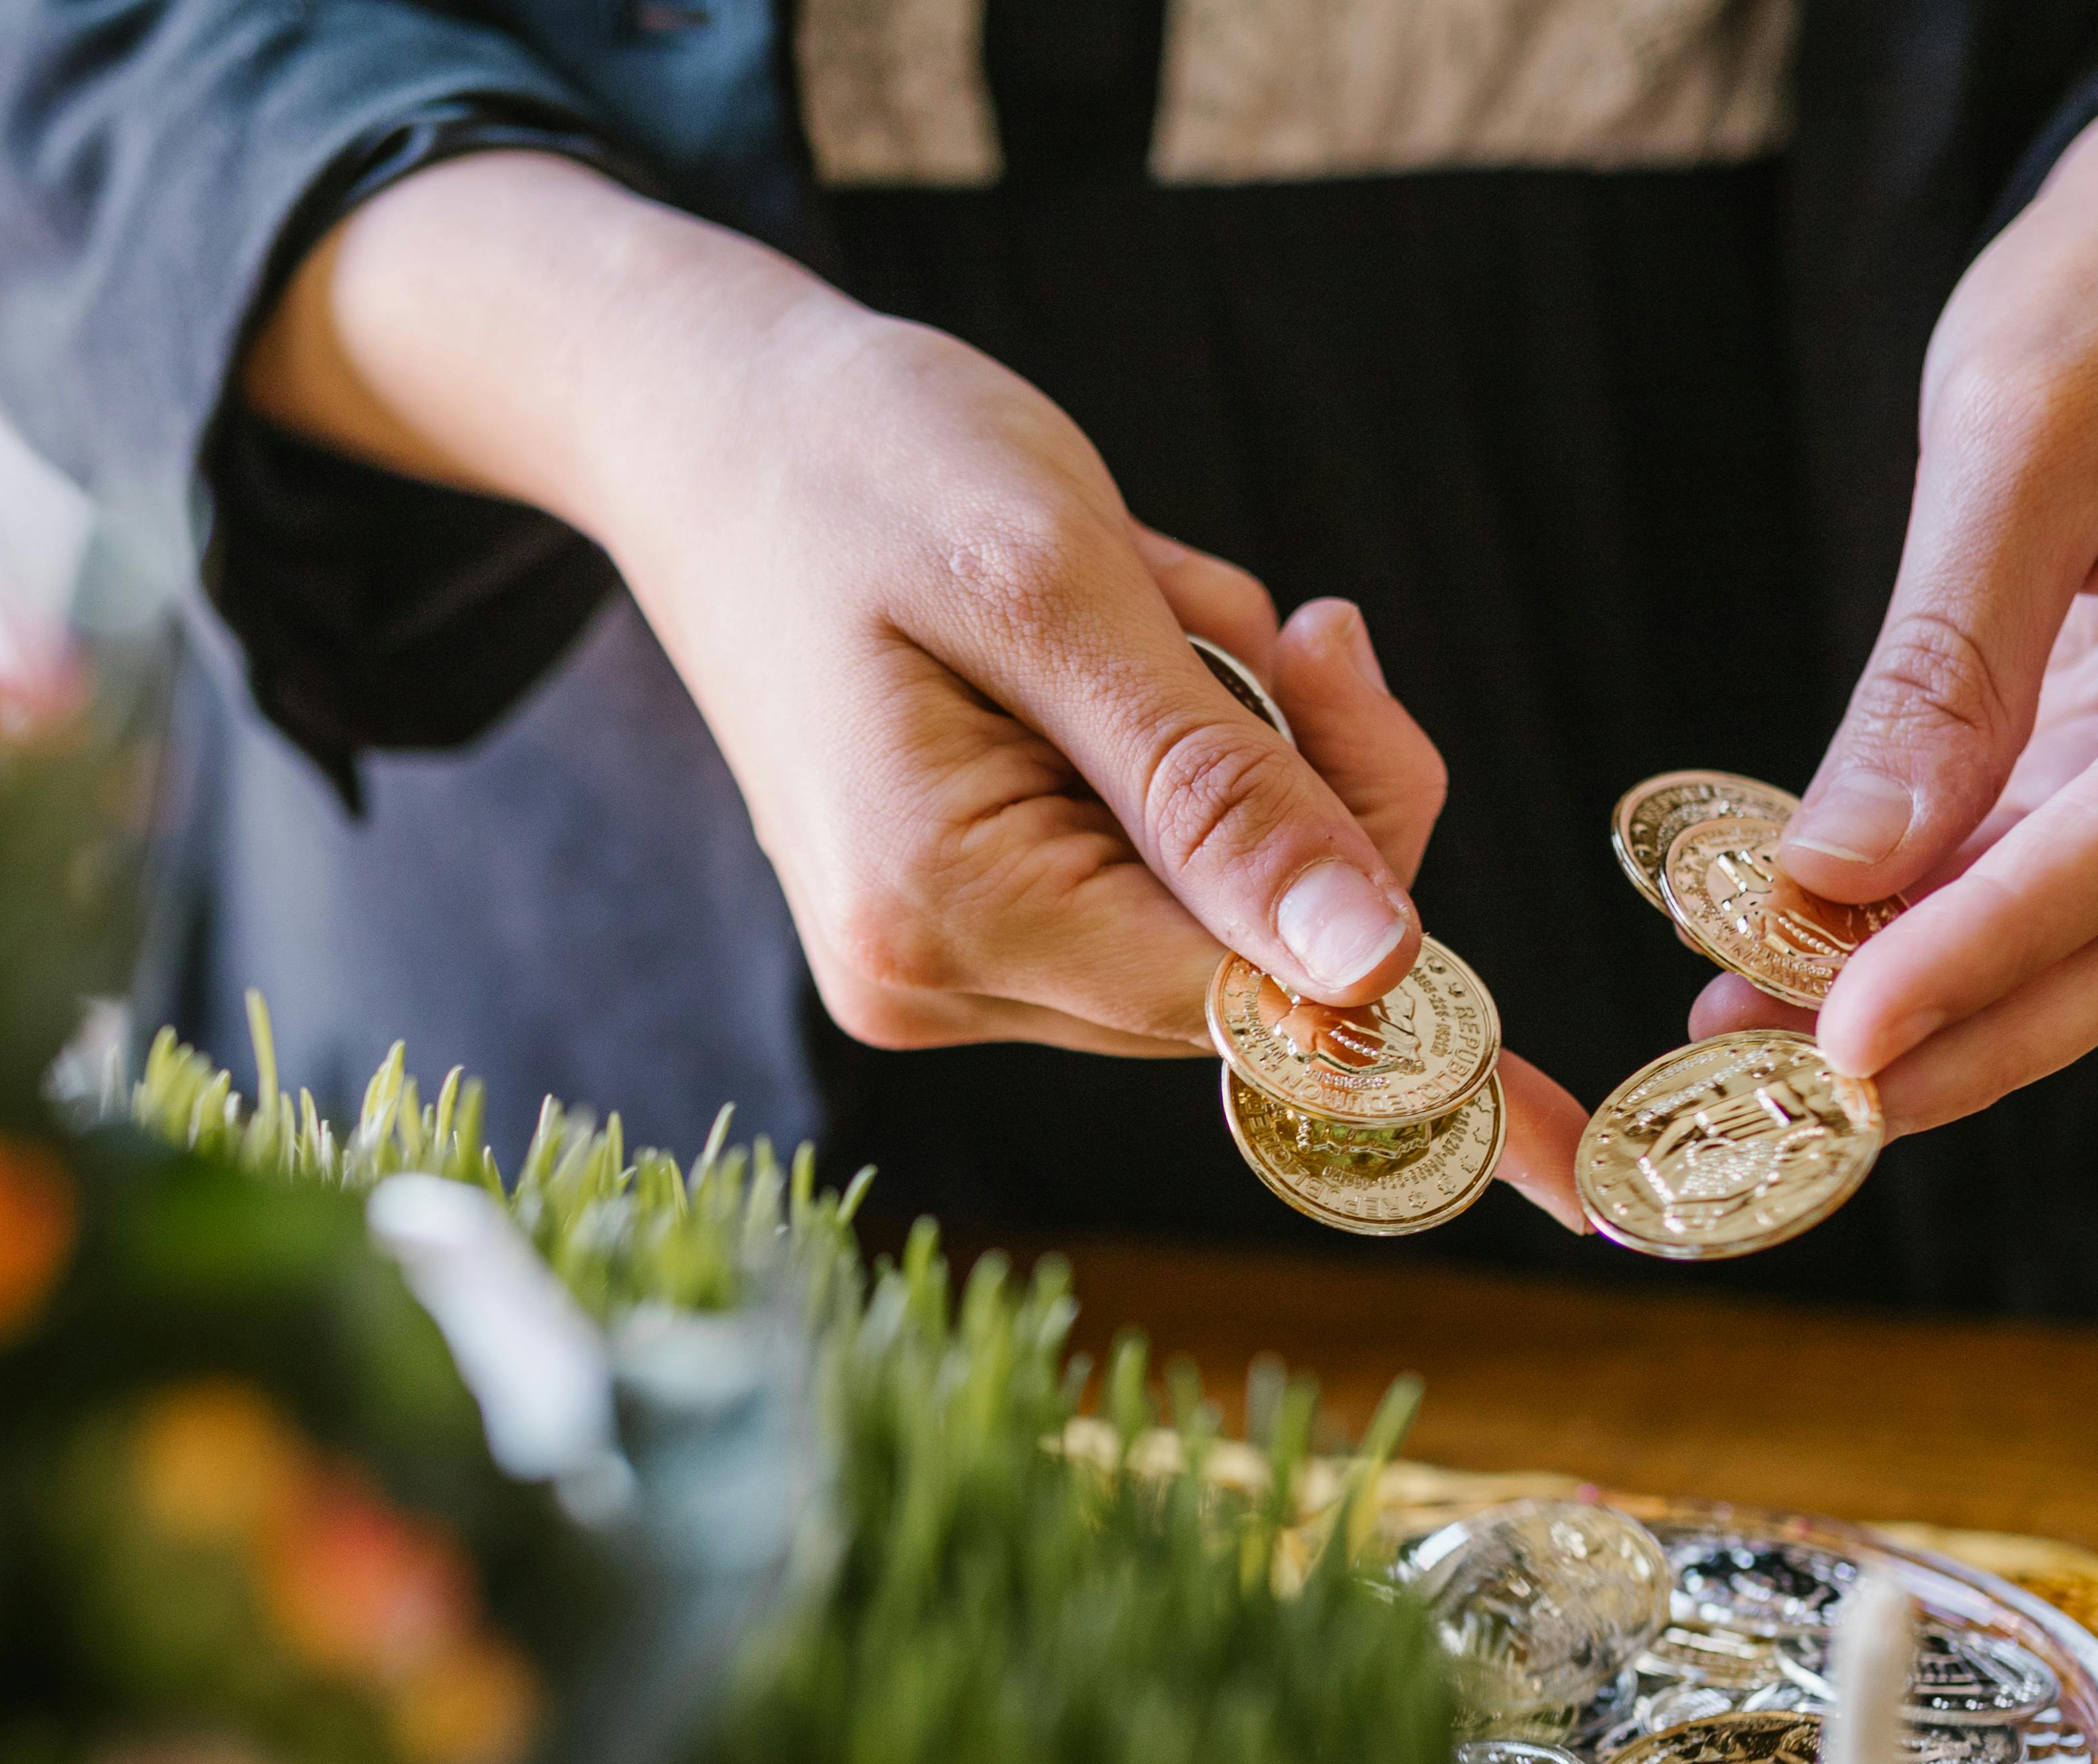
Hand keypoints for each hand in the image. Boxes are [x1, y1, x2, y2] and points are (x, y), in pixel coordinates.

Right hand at [245, 154, 1586, 1220]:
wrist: (707, 428)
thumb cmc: (867, 466)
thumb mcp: (1059, 587)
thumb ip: (1220, 792)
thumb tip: (1379, 976)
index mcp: (942, 912)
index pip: (1245, 1001)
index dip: (1373, 918)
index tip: (1390, 763)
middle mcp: (932, 982)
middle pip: (1248, 971)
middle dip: (1314, 798)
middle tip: (1295, 626)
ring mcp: (941, 966)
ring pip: (1223, 925)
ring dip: (1253, 765)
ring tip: (1164, 615)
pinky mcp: (967, 922)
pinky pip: (1165, 882)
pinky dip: (1191, 764)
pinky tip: (1129, 652)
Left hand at [1726, 59, 2097, 1134]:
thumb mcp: (2019, 421)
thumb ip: (1946, 657)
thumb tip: (1849, 867)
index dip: (1996, 948)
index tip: (1842, 1041)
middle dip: (1960, 1024)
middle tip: (1771, 1100)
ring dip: (1943, 1013)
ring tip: (1748, 1053)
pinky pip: (2084, 896)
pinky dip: (1951, 946)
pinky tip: (1807, 982)